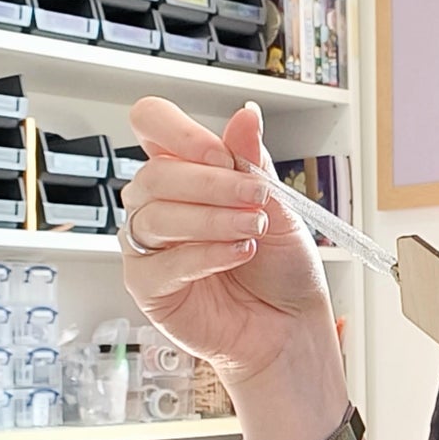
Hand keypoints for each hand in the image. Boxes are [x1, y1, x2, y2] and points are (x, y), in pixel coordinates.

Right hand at [121, 97, 344, 398]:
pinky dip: (204, 254)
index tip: (222, 153)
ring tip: (254, 230)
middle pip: (154, 173)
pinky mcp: (148, 287)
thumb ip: (251, 162)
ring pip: (156, 215)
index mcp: (185, 171)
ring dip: (213, 219)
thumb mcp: (277, 205)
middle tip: (257, 198)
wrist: (291, 325)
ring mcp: (148, 246)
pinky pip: (161, 262)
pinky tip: (239, 254)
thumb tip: (246, 115)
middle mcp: (158, 204)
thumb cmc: (281, 267)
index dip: (179, 132)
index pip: (152, 124)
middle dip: (212, 183)